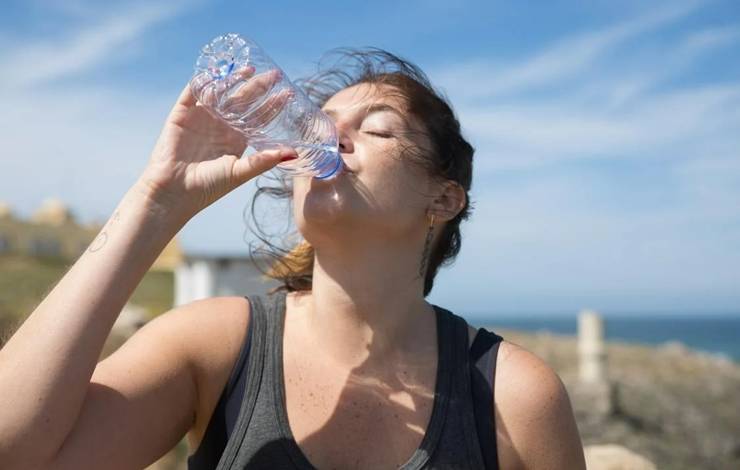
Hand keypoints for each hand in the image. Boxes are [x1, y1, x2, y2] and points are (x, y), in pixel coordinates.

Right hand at [138, 67, 296, 220]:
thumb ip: (264, 161)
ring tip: (248, 68)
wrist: (174, 192)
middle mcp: (221, 126)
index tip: (288, 92)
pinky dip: (203, 80)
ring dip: (233, 79)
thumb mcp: (240, 172)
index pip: (259, 117)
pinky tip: (215, 70)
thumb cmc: (208, 187)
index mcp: (237, 139)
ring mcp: (202, 118)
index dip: (273, 105)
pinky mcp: (182, 114)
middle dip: (258, 87)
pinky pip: (193, 92)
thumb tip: (293, 153)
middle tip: (274, 73)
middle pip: (243, 101)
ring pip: (220, 92)